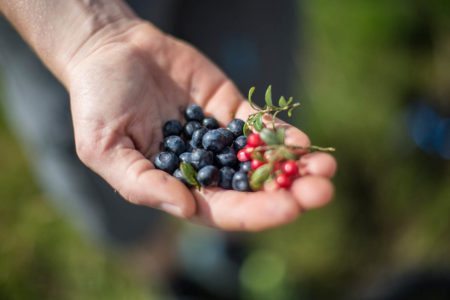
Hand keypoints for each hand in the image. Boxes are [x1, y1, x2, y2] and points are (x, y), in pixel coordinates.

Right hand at [67, 22, 336, 230]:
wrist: (111, 52)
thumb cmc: (98, 103)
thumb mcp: (104, 149)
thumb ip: (141, 183)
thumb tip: (186, 209)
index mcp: (176, 186)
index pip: (222, 209)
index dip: (255, 212)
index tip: (288, 209)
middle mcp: (204, 168)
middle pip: (253, 189)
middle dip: (289, 193)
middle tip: (321, 191)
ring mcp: (220, 138)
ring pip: (263, 159)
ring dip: (295, 166)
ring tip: (326, 168)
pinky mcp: (230, 109)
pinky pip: (259, 125)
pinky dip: (281, 134)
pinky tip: (303, 142)